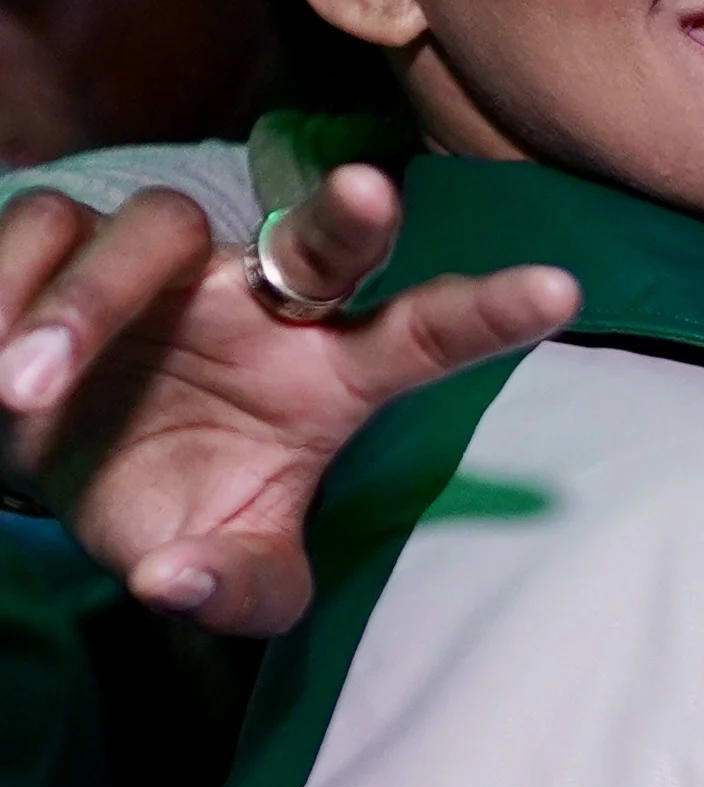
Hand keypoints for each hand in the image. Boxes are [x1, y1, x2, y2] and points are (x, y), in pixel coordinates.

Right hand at [0, 159, 580, 631]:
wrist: (55, 474)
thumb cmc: (175, 516)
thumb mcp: (224, 574)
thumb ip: (230, 589)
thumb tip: (175, 582)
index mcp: (327, 373)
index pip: (424, 337)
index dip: (489, 312)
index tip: (565, 291)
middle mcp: (259, 301)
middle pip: (317, 238)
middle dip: (345, 214)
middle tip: (366, 197)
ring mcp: (169, 265)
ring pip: (146, 234)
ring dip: (85, 309)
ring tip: (22, 391)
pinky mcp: (69, 239)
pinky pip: (43, 230)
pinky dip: (6, 293)